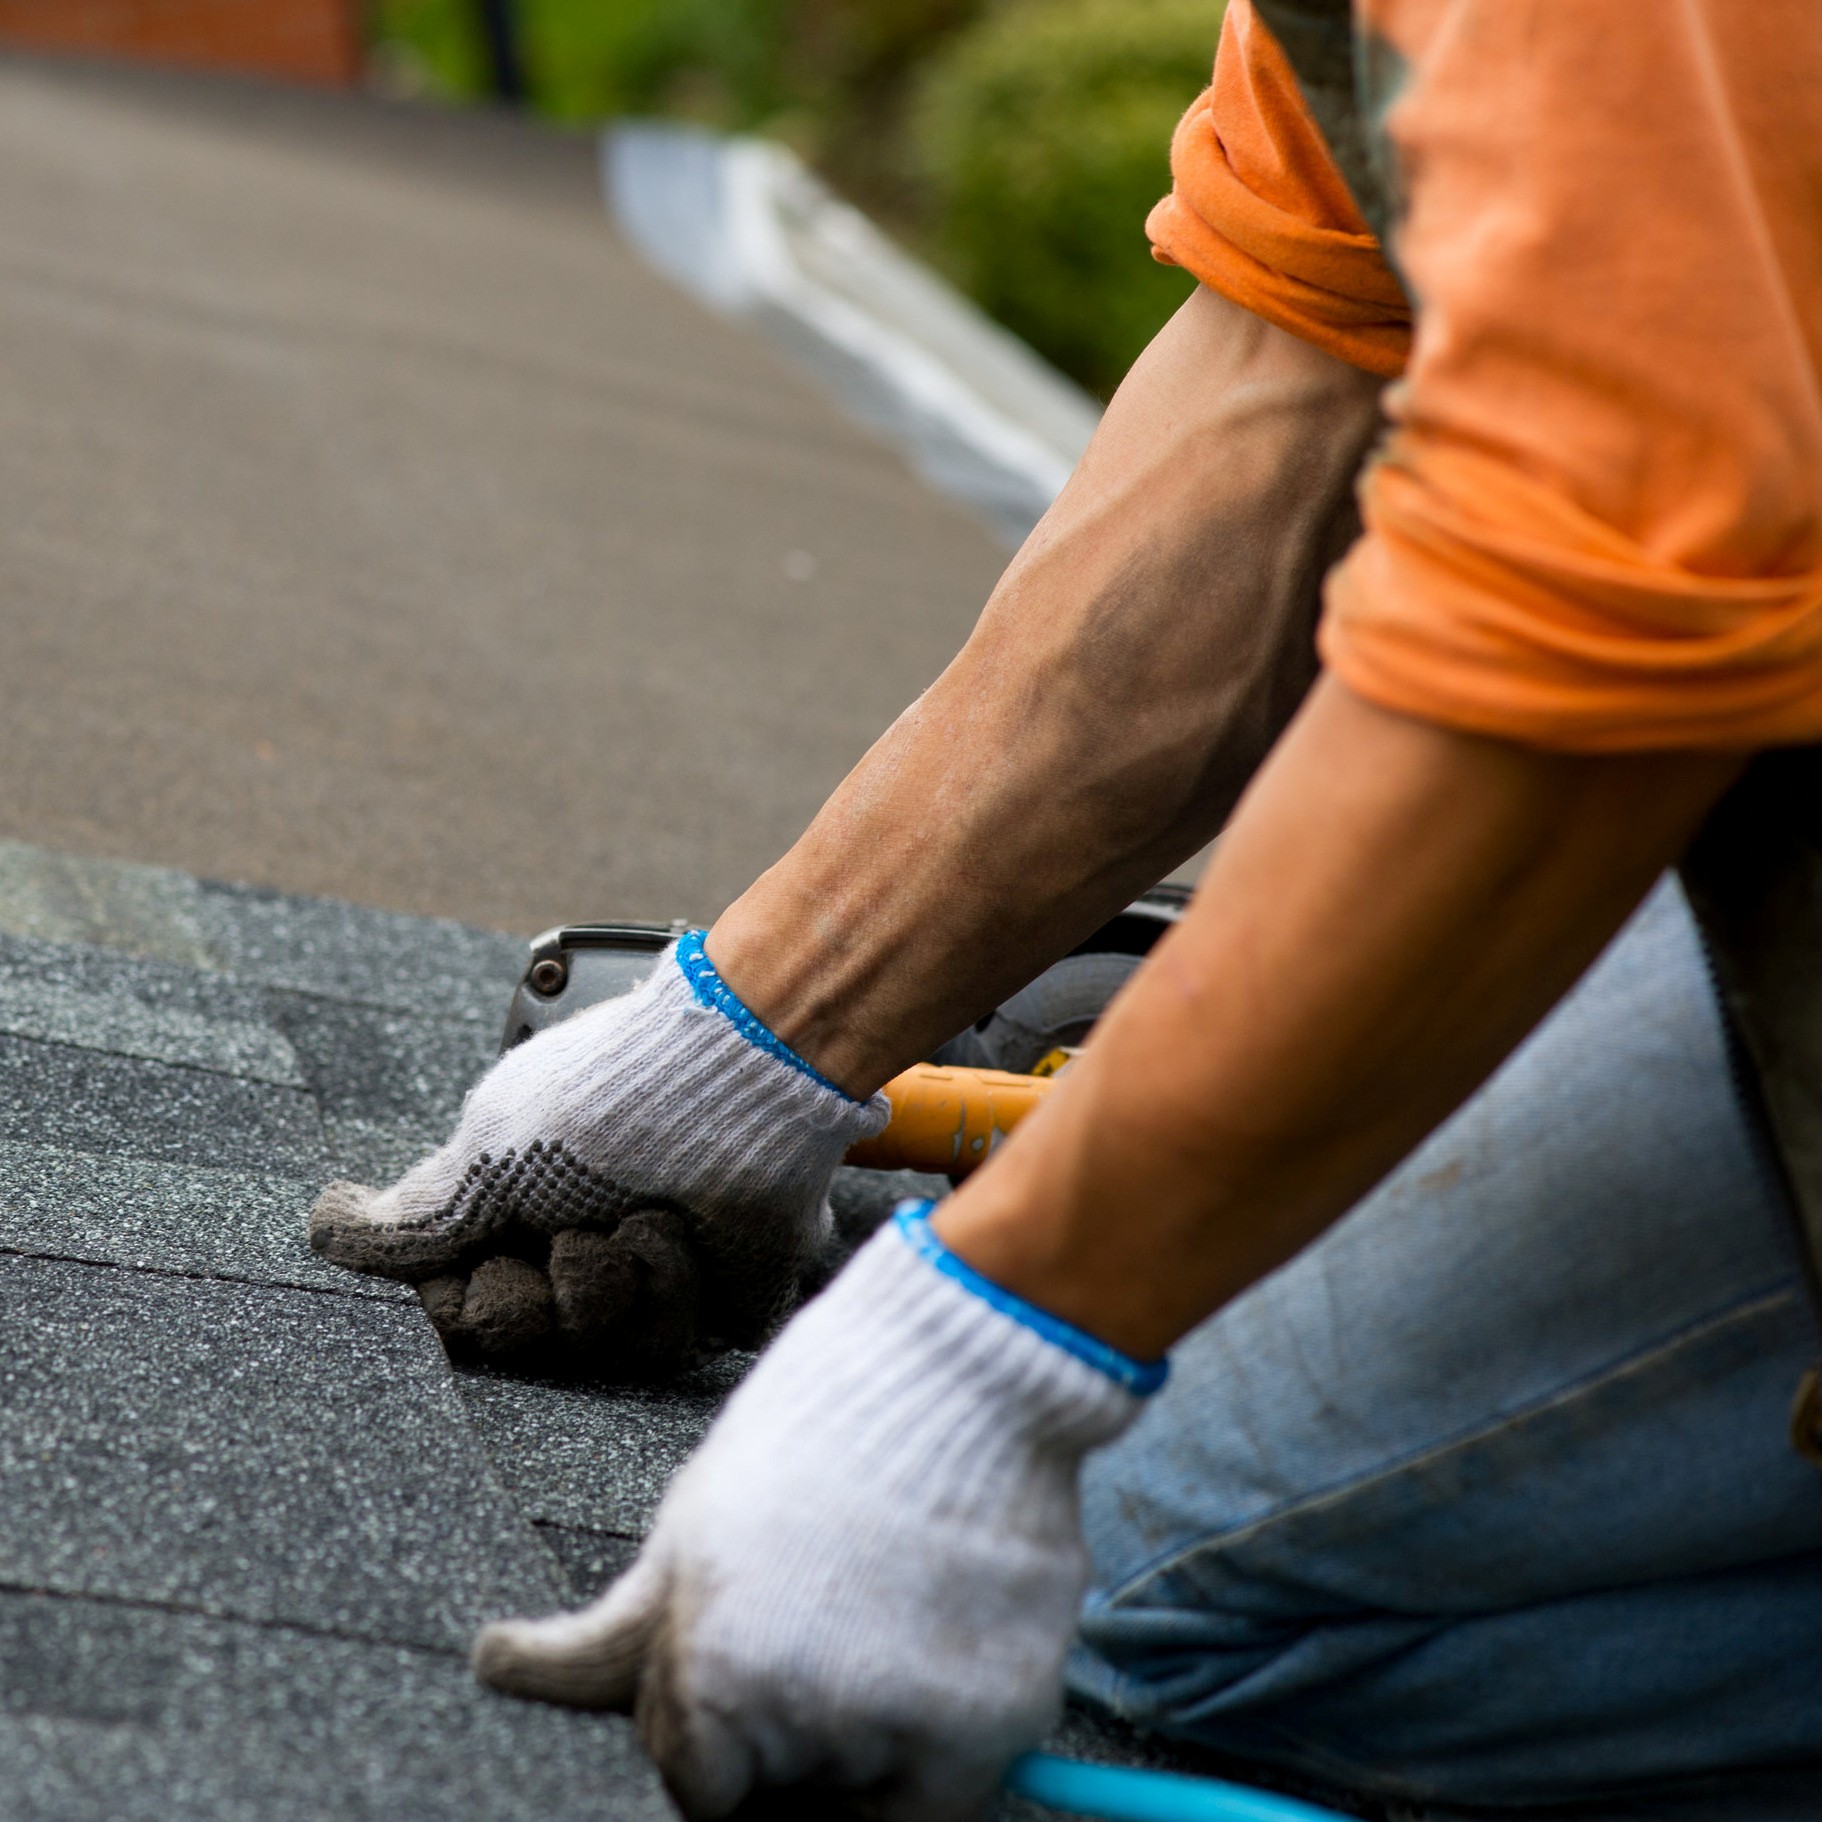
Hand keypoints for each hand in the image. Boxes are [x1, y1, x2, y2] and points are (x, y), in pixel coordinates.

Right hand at [308, 935, 886, 1375]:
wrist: (732, 1080)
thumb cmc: (607, 1100)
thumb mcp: (486, 1151)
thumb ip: (413, 1216)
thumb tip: (326, 1228)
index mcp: (516, 1209)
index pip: (457, 1308)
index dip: (460, 1301)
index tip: (476, 1261)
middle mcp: (575, 1246)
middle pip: (517, 1339)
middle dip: (530, 1297)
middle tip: (560, 1238)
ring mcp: (646, 1278)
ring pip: (591, 1351)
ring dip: (604, 1281)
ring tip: (632, 1217)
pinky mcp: (715, 1302)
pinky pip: (668, 1346)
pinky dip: (666, 1285)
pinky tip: (675, 1231)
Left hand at [471, 1205, 1156, 1819]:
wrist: (962, 1362)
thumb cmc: (819, 1428)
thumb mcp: (693, 1523)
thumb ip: (608, 1634)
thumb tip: (494, 1666)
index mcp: (713, 1675)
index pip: (694, 1786)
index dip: (719, 1722)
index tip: (755, 1654)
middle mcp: (804, 1720)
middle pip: (782, 1790)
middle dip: (793, 1729)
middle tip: (827, 1613)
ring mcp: (907, 1725)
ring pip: (864, 1789)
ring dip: (869, 1726)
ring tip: (886, 1602)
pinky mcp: (999, 1720)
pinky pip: (950, 1786)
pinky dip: (944, 1729)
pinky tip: (935, 1627)